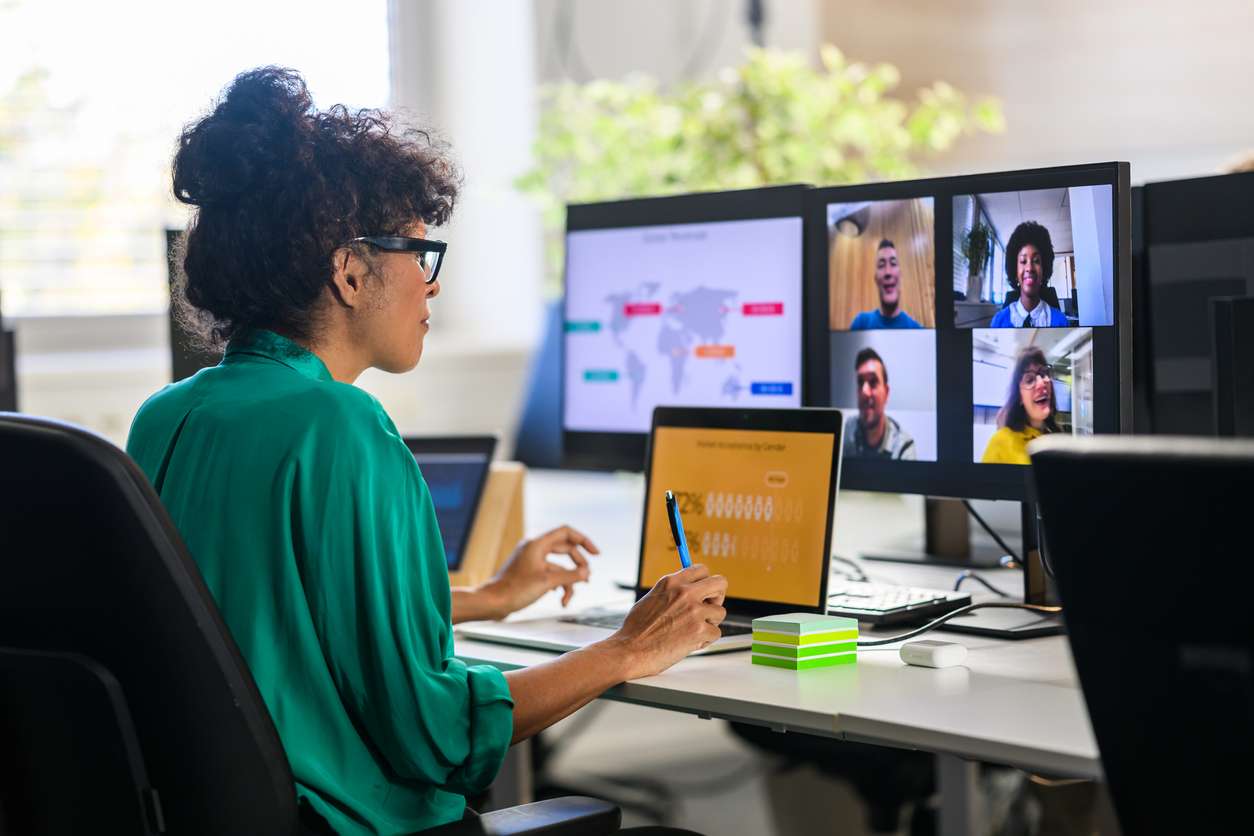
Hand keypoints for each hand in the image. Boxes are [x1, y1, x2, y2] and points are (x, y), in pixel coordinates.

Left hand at [480, 525, 599, 617]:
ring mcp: (532, 560)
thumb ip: (569, 576)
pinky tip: (559, 598)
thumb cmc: (514, 590)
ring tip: (569, 598)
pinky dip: (557, 584)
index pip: (566, 532)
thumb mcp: (547, 582)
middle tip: (586, 579)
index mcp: (537, 544)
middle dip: (578, 565)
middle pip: (565, 549)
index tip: (596, 554)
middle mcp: (535, 548)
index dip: (584, 541)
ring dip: (567, 581)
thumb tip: (586, 573)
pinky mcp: (530, 572)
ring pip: (558, 566)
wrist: (492, 602)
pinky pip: (550, 573)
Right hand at [605, 564, 726, 679]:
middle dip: (718, 595)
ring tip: (692, 630)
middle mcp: (685, 592)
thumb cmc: (637, 629)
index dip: (705, 581)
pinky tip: (690, 643)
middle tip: (710, 607)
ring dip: (710, 622)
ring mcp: (694, 611)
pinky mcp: (699, 630)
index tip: (704, 591)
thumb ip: (672, 592)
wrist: (630, 650)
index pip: (702, 570)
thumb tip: (690, 589)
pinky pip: (715, 633)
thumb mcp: (653, 598)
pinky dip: (705, 640)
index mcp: (671, 582)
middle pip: (720, 583)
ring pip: (720, 612)